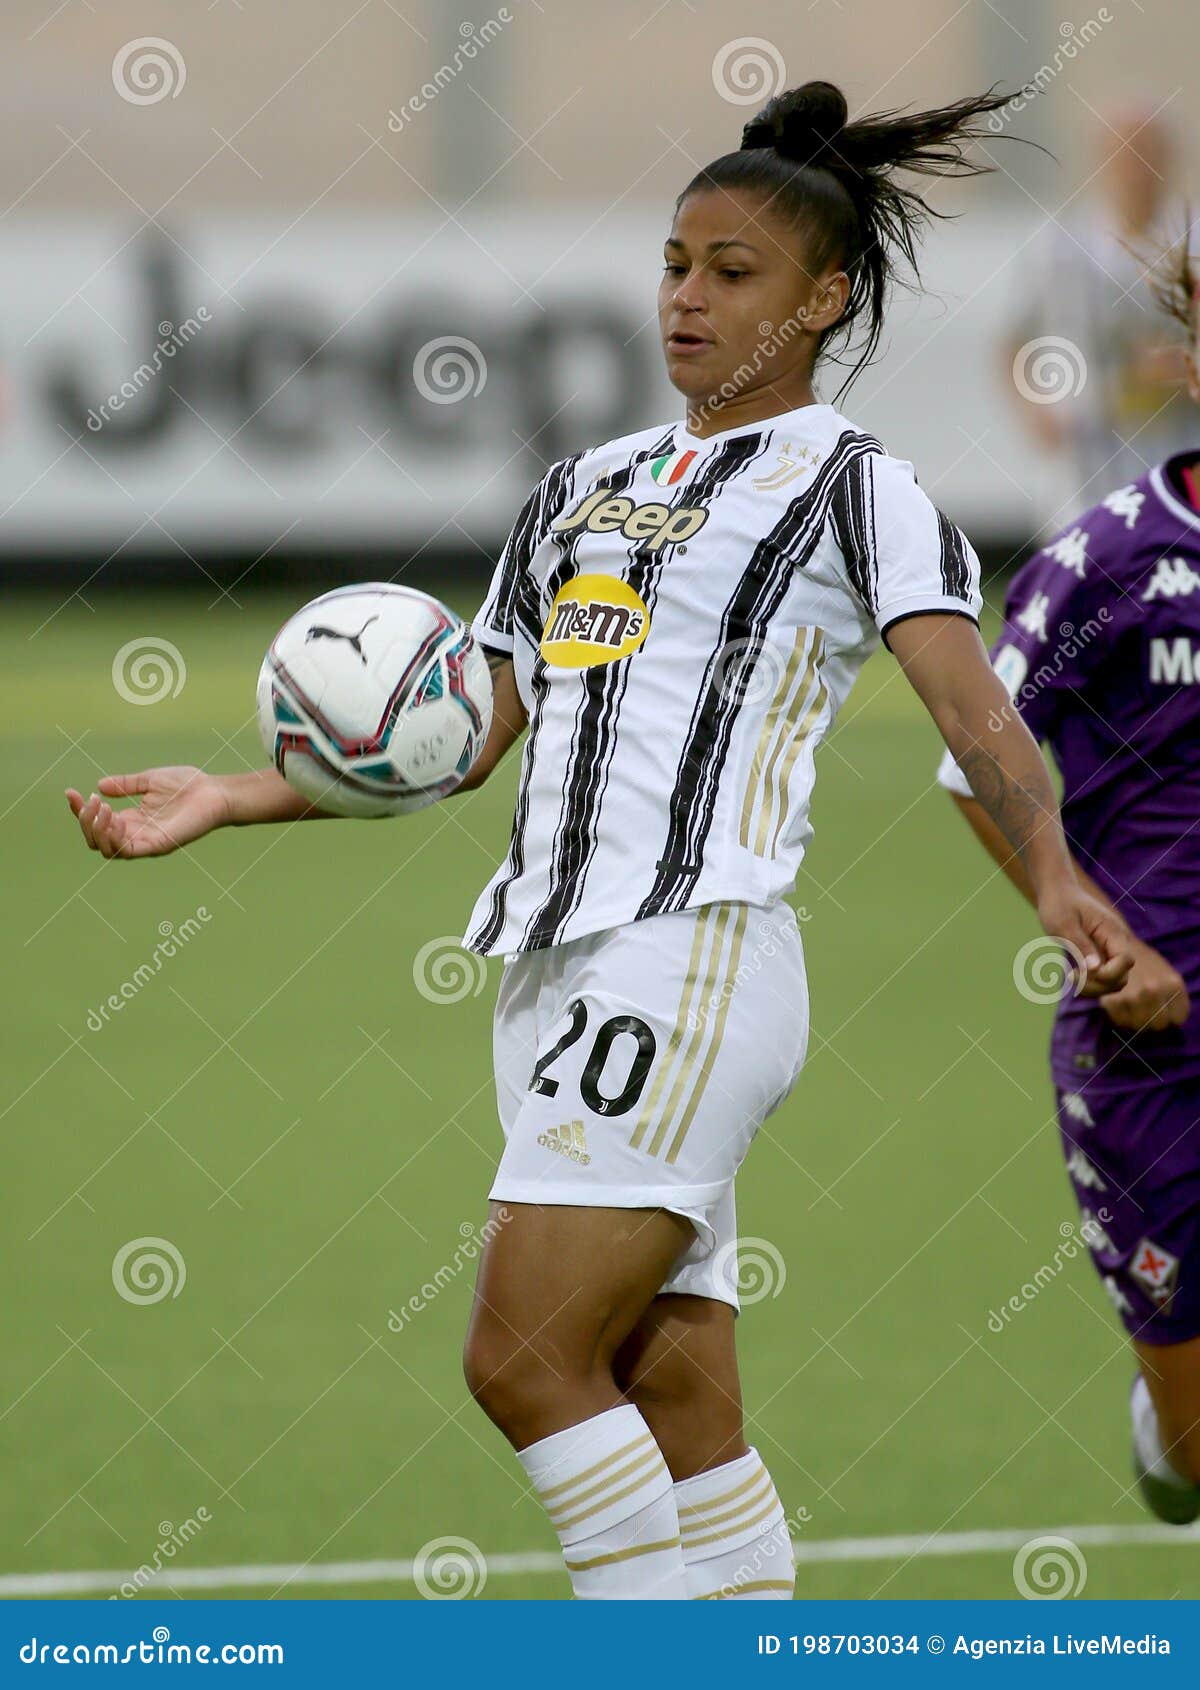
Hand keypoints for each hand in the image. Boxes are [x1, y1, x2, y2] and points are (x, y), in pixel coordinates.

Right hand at [66, 766, 229, 858]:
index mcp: (132, 819)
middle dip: (85, 821)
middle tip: (92, 800)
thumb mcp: (149, 780)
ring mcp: (146, 842)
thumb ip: (125, 784)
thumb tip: (99, 786)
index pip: (96, 823)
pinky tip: (114, 818)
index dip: (79, 810)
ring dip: (97, 830)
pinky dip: (114, 838)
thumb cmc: (188, 785)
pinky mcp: (158, 846)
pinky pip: (127, 851)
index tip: (70, 792)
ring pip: (107, 850)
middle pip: (96, 840)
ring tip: (103, 809)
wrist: (214, 791)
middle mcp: (136, 833)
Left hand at [1036, 882, 1133, 995]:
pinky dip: (1090, 983)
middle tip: (1071, 976)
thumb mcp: (1064, 925)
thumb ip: (1081, 946)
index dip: (1109, 973)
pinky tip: (1072, 975)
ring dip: (1094, 987)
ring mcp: (1110, 950)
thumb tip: (1096, 969)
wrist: (1058, 893)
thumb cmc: (1059, 905)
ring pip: (1114, 981)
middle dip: (1099, 984)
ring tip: (1071, 977)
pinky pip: (1103, 978)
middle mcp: (1116, 942)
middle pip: (1122, 976)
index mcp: (1112, 931)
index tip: (1082, 972)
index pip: (1125, 961)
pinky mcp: (1101, 956)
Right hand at [1098, 938, 1190, 1032]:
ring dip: (1132, 1020)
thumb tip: (1170, 1020)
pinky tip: (1116, 1004)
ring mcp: (1135, 996)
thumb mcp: (1165, 973)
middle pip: (1158, 1025)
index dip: (1168, 1016)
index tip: (1159, 1011)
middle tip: (1141, 1010)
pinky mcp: (1115, 999)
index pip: (1178, 1018)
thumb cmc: (1142, 959)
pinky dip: (1117, 1016)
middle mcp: (1156, 990)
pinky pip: (1120, 1020)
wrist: (1114, 942)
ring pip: (1139, 1026)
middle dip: (1150, 1021)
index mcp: (1174, 984)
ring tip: (1128, 1007)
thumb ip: (1170, 995)